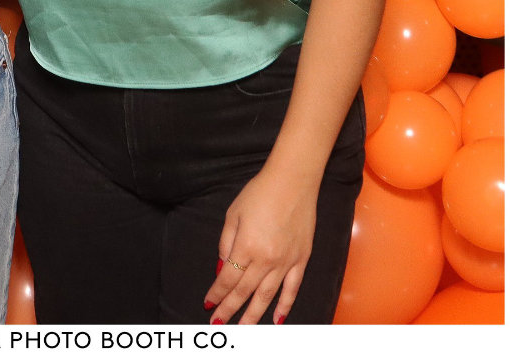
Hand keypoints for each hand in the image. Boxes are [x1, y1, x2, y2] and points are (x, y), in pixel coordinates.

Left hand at [203, 169, 317, 324]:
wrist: (292, 181)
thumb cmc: (259, 193)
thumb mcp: (233, 213)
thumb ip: (226, 242)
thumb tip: (223, 268)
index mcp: (246, 246)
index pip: (228, 279)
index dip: (217, 293)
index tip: (208, 304)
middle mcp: (266, 259)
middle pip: (244, 292)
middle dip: (230, 309)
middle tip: (218, 323)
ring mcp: (285, 262)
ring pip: (267, 296)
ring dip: (253, 315)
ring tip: (242, 330)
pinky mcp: (301, 259)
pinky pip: (292, 289)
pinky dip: (284, 306)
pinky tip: (276, 319)